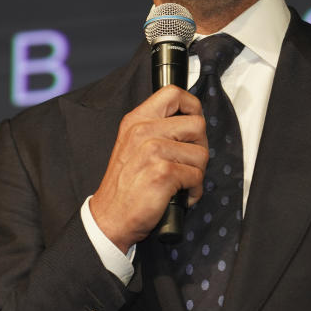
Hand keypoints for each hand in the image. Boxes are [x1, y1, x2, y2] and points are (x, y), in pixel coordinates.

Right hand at [91, 85, 207, 251]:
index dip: (192, 107)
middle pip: (197, 125)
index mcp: (136, 120)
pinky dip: (194, 191)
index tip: (192, 124)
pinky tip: (179, 195)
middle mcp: (143, 131)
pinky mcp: (163, 173)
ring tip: (181, 182)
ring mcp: (153, 151)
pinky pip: (197, 176)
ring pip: (201, 153)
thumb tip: (191, 122)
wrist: (109, 218)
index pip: (173, 93)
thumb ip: (156, 128)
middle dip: (200, 147)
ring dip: (197, 172)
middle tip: (187, 162)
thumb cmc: (124, 185)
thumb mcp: (132, 145)